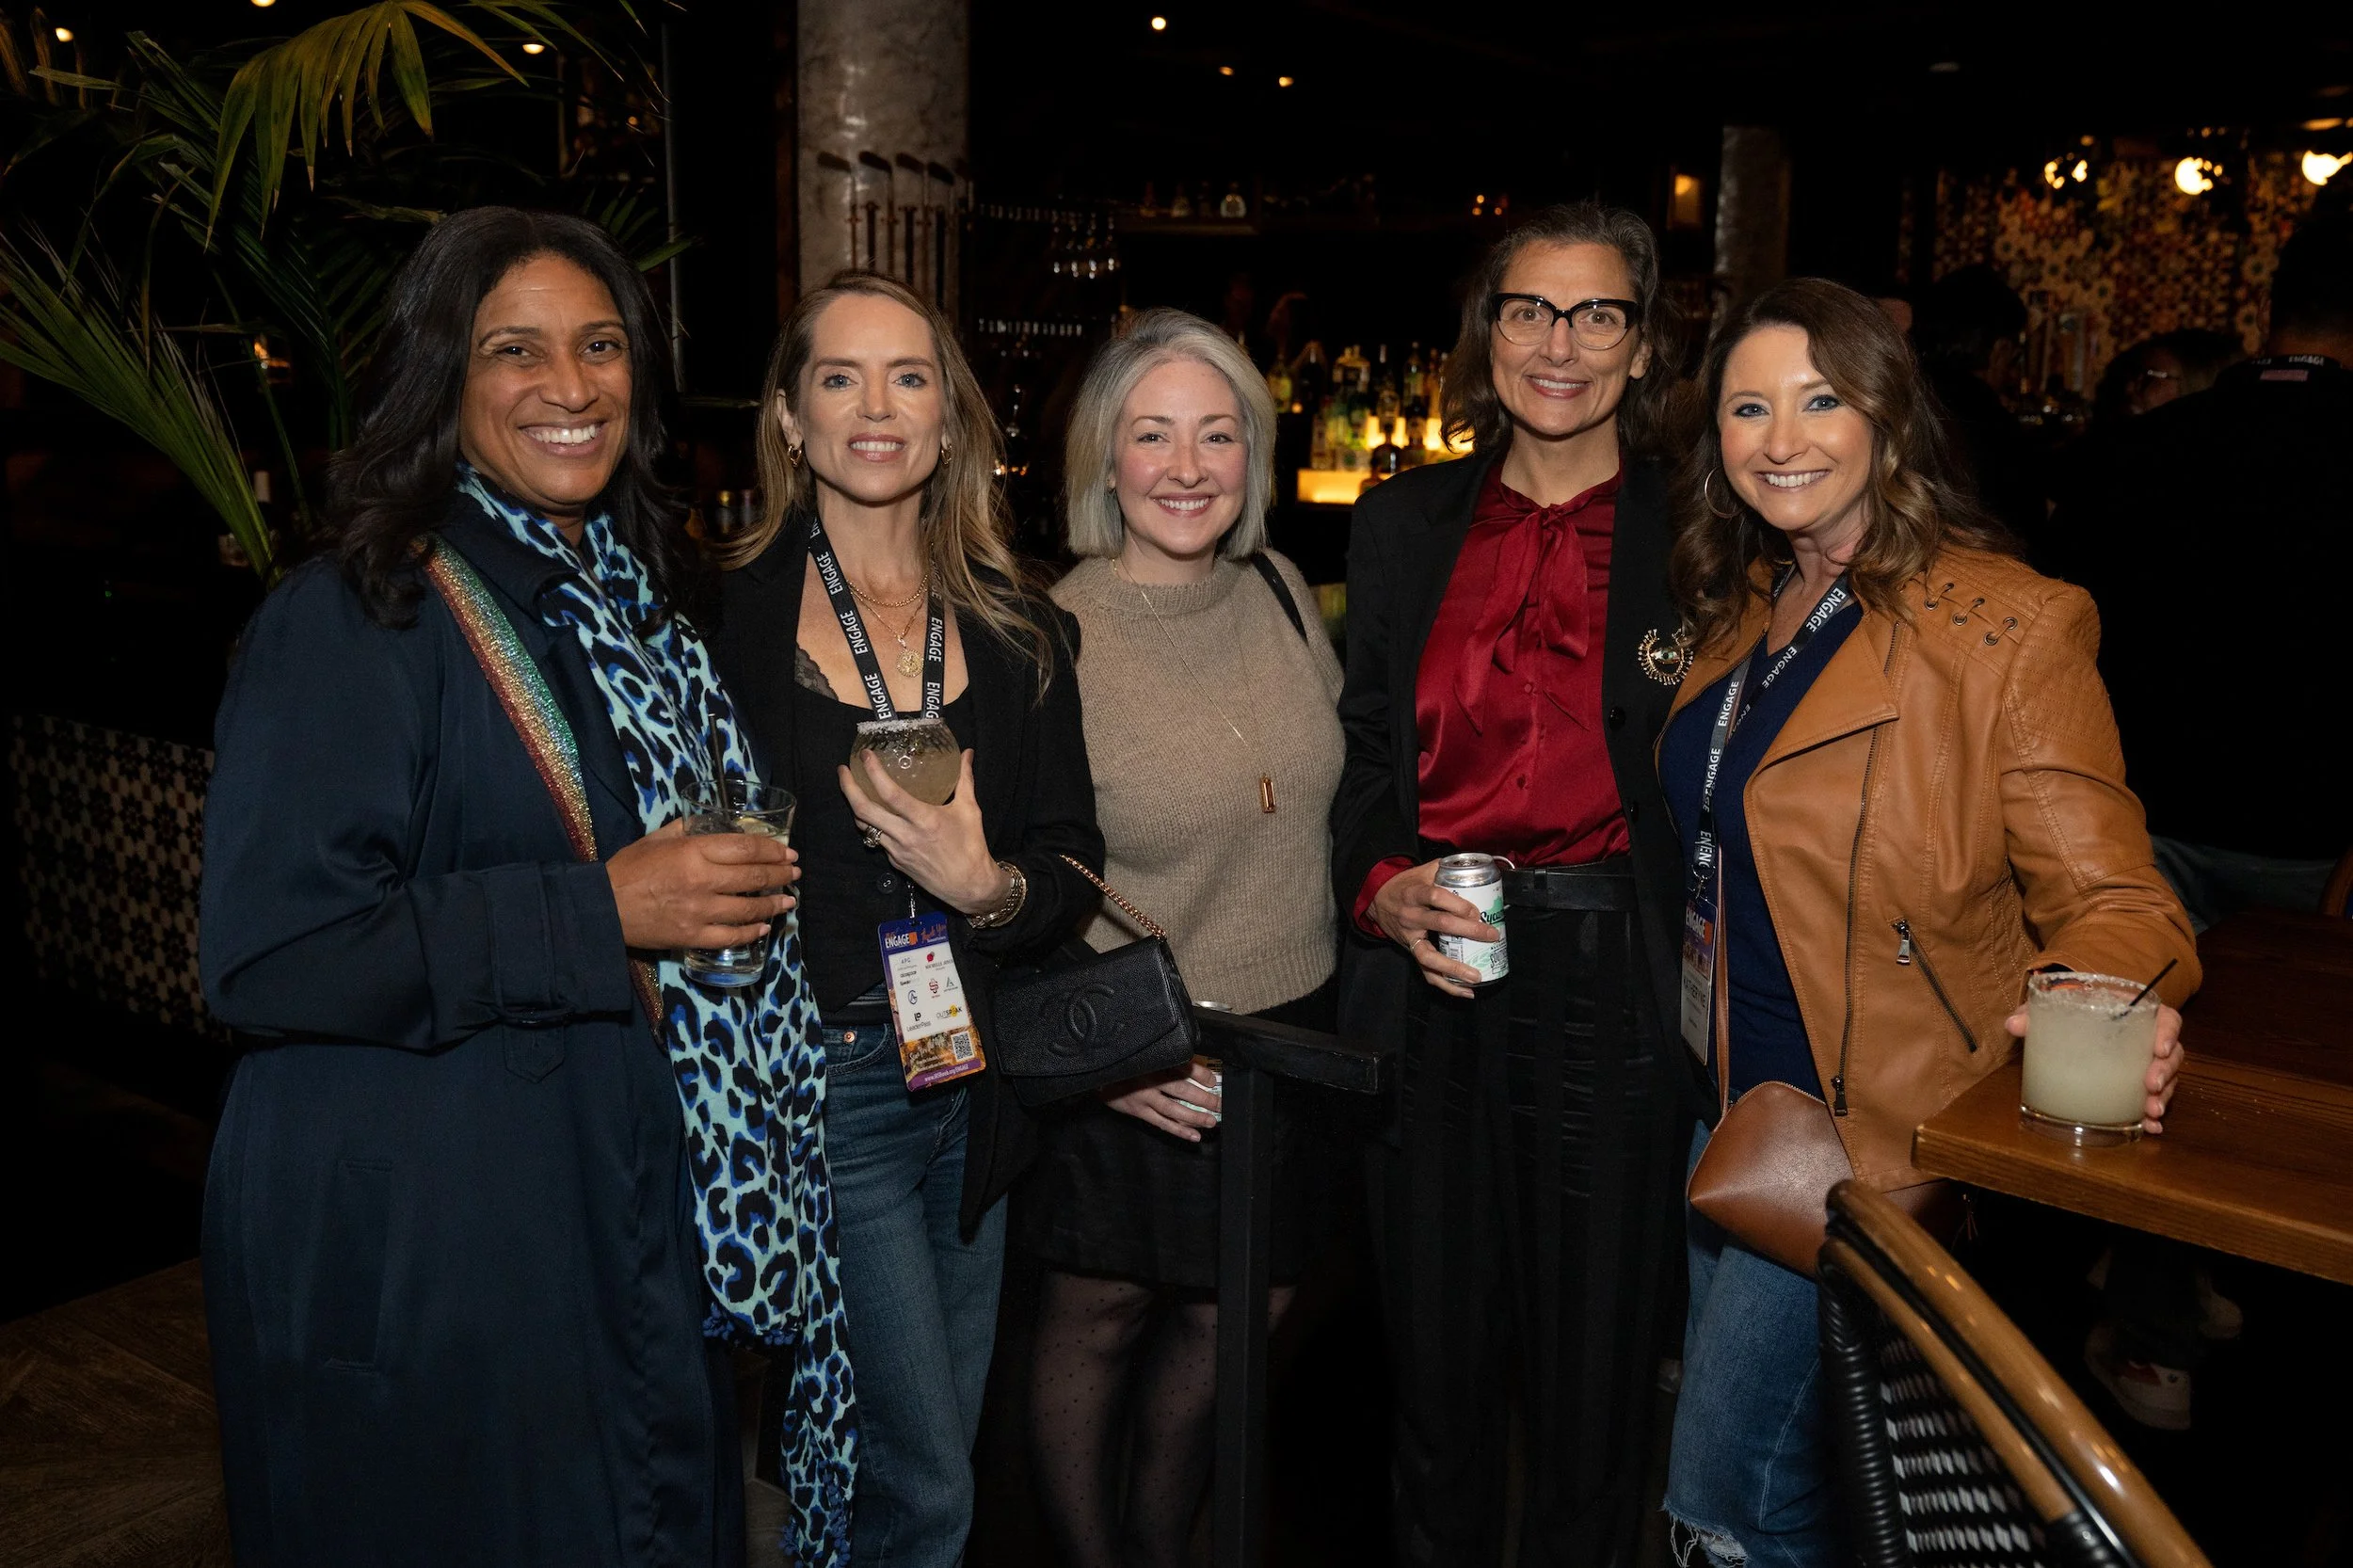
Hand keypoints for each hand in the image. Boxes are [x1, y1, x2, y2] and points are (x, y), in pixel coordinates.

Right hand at [607, 819, 798, 950]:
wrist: (603, 908)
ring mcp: (700, 911)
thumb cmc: (627, 869)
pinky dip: (751, 933)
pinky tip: (763, 928)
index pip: (746, 849)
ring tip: (788, 902)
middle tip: (795, 874)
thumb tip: (710, 823)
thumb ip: (686, 829)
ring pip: (748, 908)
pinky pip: (730, 936)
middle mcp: (702, 881)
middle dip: (781, 875)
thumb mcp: (656, 839)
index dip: (772, 850)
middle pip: (754, 876)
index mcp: (693, 852)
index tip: (788, 852)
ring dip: (773, 904)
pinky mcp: (693, 936)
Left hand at [840, 748, 1006, 915]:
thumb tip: (967, 753)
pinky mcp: (895, 862)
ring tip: (853, 790)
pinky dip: (874, 825)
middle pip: (863, 810)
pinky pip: (878, 840)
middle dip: (848, 788)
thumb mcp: (969, 810)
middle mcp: (905, 835)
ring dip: (855, 807)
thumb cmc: (971, 846)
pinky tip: (877, 816)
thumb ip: (965, 779)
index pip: (890, 793)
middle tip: (843, 771)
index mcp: (923, 819)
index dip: (874, 772)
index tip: (866, 755)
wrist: (969, 886)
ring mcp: (896, 851)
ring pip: (865, 826)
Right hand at [1101, 1063, 1222, 1141]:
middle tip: (1221, 1104)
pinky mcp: (1140, 1112)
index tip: (1214, 1080)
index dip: (1201, 1074)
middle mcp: (1151, 1080)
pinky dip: (1179, 1131)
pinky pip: (1163, 1124)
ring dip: (1195, 1117)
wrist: (1099, 1077)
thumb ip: (1166, 1060)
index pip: (1183, 1067)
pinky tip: (1194, 1136)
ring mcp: (1145, 1098)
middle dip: (1205, 1099)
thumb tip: (1194, 1068)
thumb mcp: (1145, 1057)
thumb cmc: (1127, 1065)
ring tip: (1212, 1121)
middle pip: (1183, 1090)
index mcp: (1154, 1062)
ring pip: (1175, 1110)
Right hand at [1369, 859, 1496, 998]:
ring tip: (1476, 976)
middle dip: (1468, 930)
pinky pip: (1426, 972)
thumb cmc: (1407, 885)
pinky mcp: (1410, 951)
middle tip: (1491, 935)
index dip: (1457, 904)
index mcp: (1415, 893)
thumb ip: (1447, 869)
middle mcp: (1411, 915)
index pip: (1436, 897)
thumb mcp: (1422, 871)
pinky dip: (1446, 985)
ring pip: (1429, 956)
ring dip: (1454, 968)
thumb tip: (1478, 867)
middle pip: (1440, 924)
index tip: (1477, 910)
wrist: (1377, 899)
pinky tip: (1466, 991)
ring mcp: (1409, 937)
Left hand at [2003, 1001, 2184, 1133]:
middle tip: (2151, 1085)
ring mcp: (2144, 1065)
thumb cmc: (2074, 1008)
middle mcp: (2147, 1040)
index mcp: (2136, 1014)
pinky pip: (2154, 1100)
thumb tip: (2013, 1024)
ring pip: (2167, 1080)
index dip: (2168, 1033)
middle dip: (2165, 1072)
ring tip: (2150, 1112)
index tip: (2160, 1048)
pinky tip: (2149, 1128)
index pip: (2167, 1020)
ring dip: (2163, 1098)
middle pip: (2172, 1055)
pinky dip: (2152, 1116)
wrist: (2074, 1018)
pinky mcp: (2136, 1085)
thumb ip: (2036, 1012)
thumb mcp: (2056, 1005)